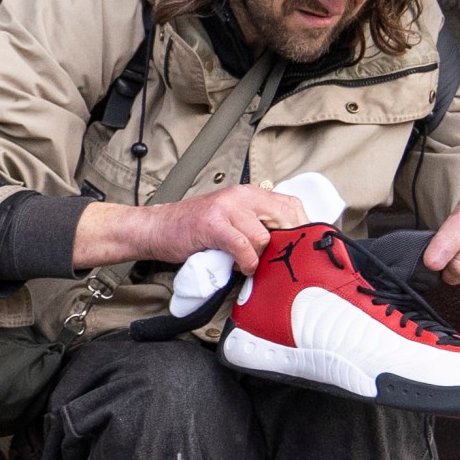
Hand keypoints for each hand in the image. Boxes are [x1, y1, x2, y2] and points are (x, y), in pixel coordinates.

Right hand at [72, 184, 314, 275]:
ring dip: (260, 257)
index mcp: (248, 193)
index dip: (302, 229)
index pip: (292, 205)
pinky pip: (245, 247)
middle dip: (285, 246)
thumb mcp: (232, 219)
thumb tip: (290, 247)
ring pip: (265, 237)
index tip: (301, 249)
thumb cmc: (194, 230)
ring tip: (247, 263)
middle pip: (285, 220)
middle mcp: (241, 195)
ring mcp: (227, 208)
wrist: (157, 229)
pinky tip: (240, 266)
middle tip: (276, 262)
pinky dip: (247, 262)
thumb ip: (257, 224)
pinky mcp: (214, 224)